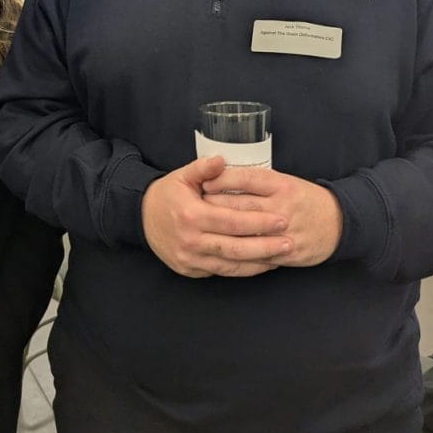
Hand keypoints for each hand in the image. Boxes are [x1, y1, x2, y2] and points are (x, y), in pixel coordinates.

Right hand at [141, 156, 291, 277]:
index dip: (259, 222)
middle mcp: (191, 240)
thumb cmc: (167, 194)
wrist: (142, 218)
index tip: (282, 220)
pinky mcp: (190, 270)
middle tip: (291, 242)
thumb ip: (203, 167)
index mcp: (191, 215)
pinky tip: (261, 264)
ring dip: (259, 262)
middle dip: (266, 246)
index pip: (232, 221)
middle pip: (236, 247)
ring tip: (282, 256)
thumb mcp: (182, 175)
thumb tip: (222, 160)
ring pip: (231, 265)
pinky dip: (243, 269)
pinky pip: (222, 272)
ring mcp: (190, 259)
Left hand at [203, 167, 342, 266]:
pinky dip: (238, 253)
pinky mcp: (287, 252)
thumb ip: (255, 181)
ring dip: (222, 232)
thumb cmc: (304, 198)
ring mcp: (284, 231)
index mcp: (280, 184)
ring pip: (246, 232)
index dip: (222, 180)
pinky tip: (220, 251)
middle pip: (241, 206)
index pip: (245, 179)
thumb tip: (220, 175)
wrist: (338, 222)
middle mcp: (281, 206)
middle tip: (192, 207)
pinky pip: (258, 254)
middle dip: (214, 207)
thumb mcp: (283, 181)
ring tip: (202, 230)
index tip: (202, 182)